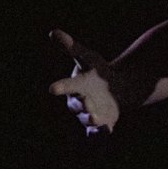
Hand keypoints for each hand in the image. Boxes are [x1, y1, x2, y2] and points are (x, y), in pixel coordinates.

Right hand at [47, 19, 167, 134]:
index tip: (53, 88)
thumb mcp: (87, 58)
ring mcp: (89, 114)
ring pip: (88, 119)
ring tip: (98, 119)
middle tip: (87, 103)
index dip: (61, 87)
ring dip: (93, 120)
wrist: (114, 89)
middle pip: (78, 106)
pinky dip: (100, 135)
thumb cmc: (96, 72)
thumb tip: (53, 32)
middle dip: (83, 105)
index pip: (66, 86)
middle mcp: (79, 102)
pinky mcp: (101, 125)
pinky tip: (105, 133)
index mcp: (75, 86)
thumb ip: (72, 48)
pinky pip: (97, 133)